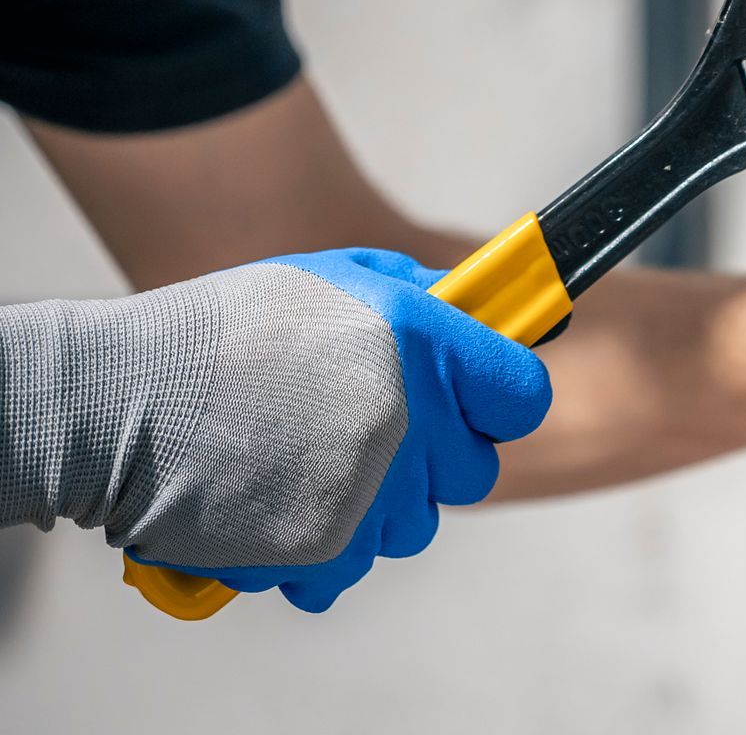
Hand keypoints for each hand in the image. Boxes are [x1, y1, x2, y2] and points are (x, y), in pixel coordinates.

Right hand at [0, 248, 550, 611]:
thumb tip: (477, 307)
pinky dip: (322, 549)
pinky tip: (280, 504)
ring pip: (414, 525)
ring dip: (377, 504)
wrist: (121, 401)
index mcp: (423, 344)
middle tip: (372, 428)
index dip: (498, 397)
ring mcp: (369, 492)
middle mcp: (410, 421)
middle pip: (474, 471)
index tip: (474, 398)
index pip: (522, 395)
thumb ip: (419, 295)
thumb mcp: (335, 278)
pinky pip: (354, 569)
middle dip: (435, 455)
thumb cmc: (228, 331)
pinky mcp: (323, 550)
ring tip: (307, 460)